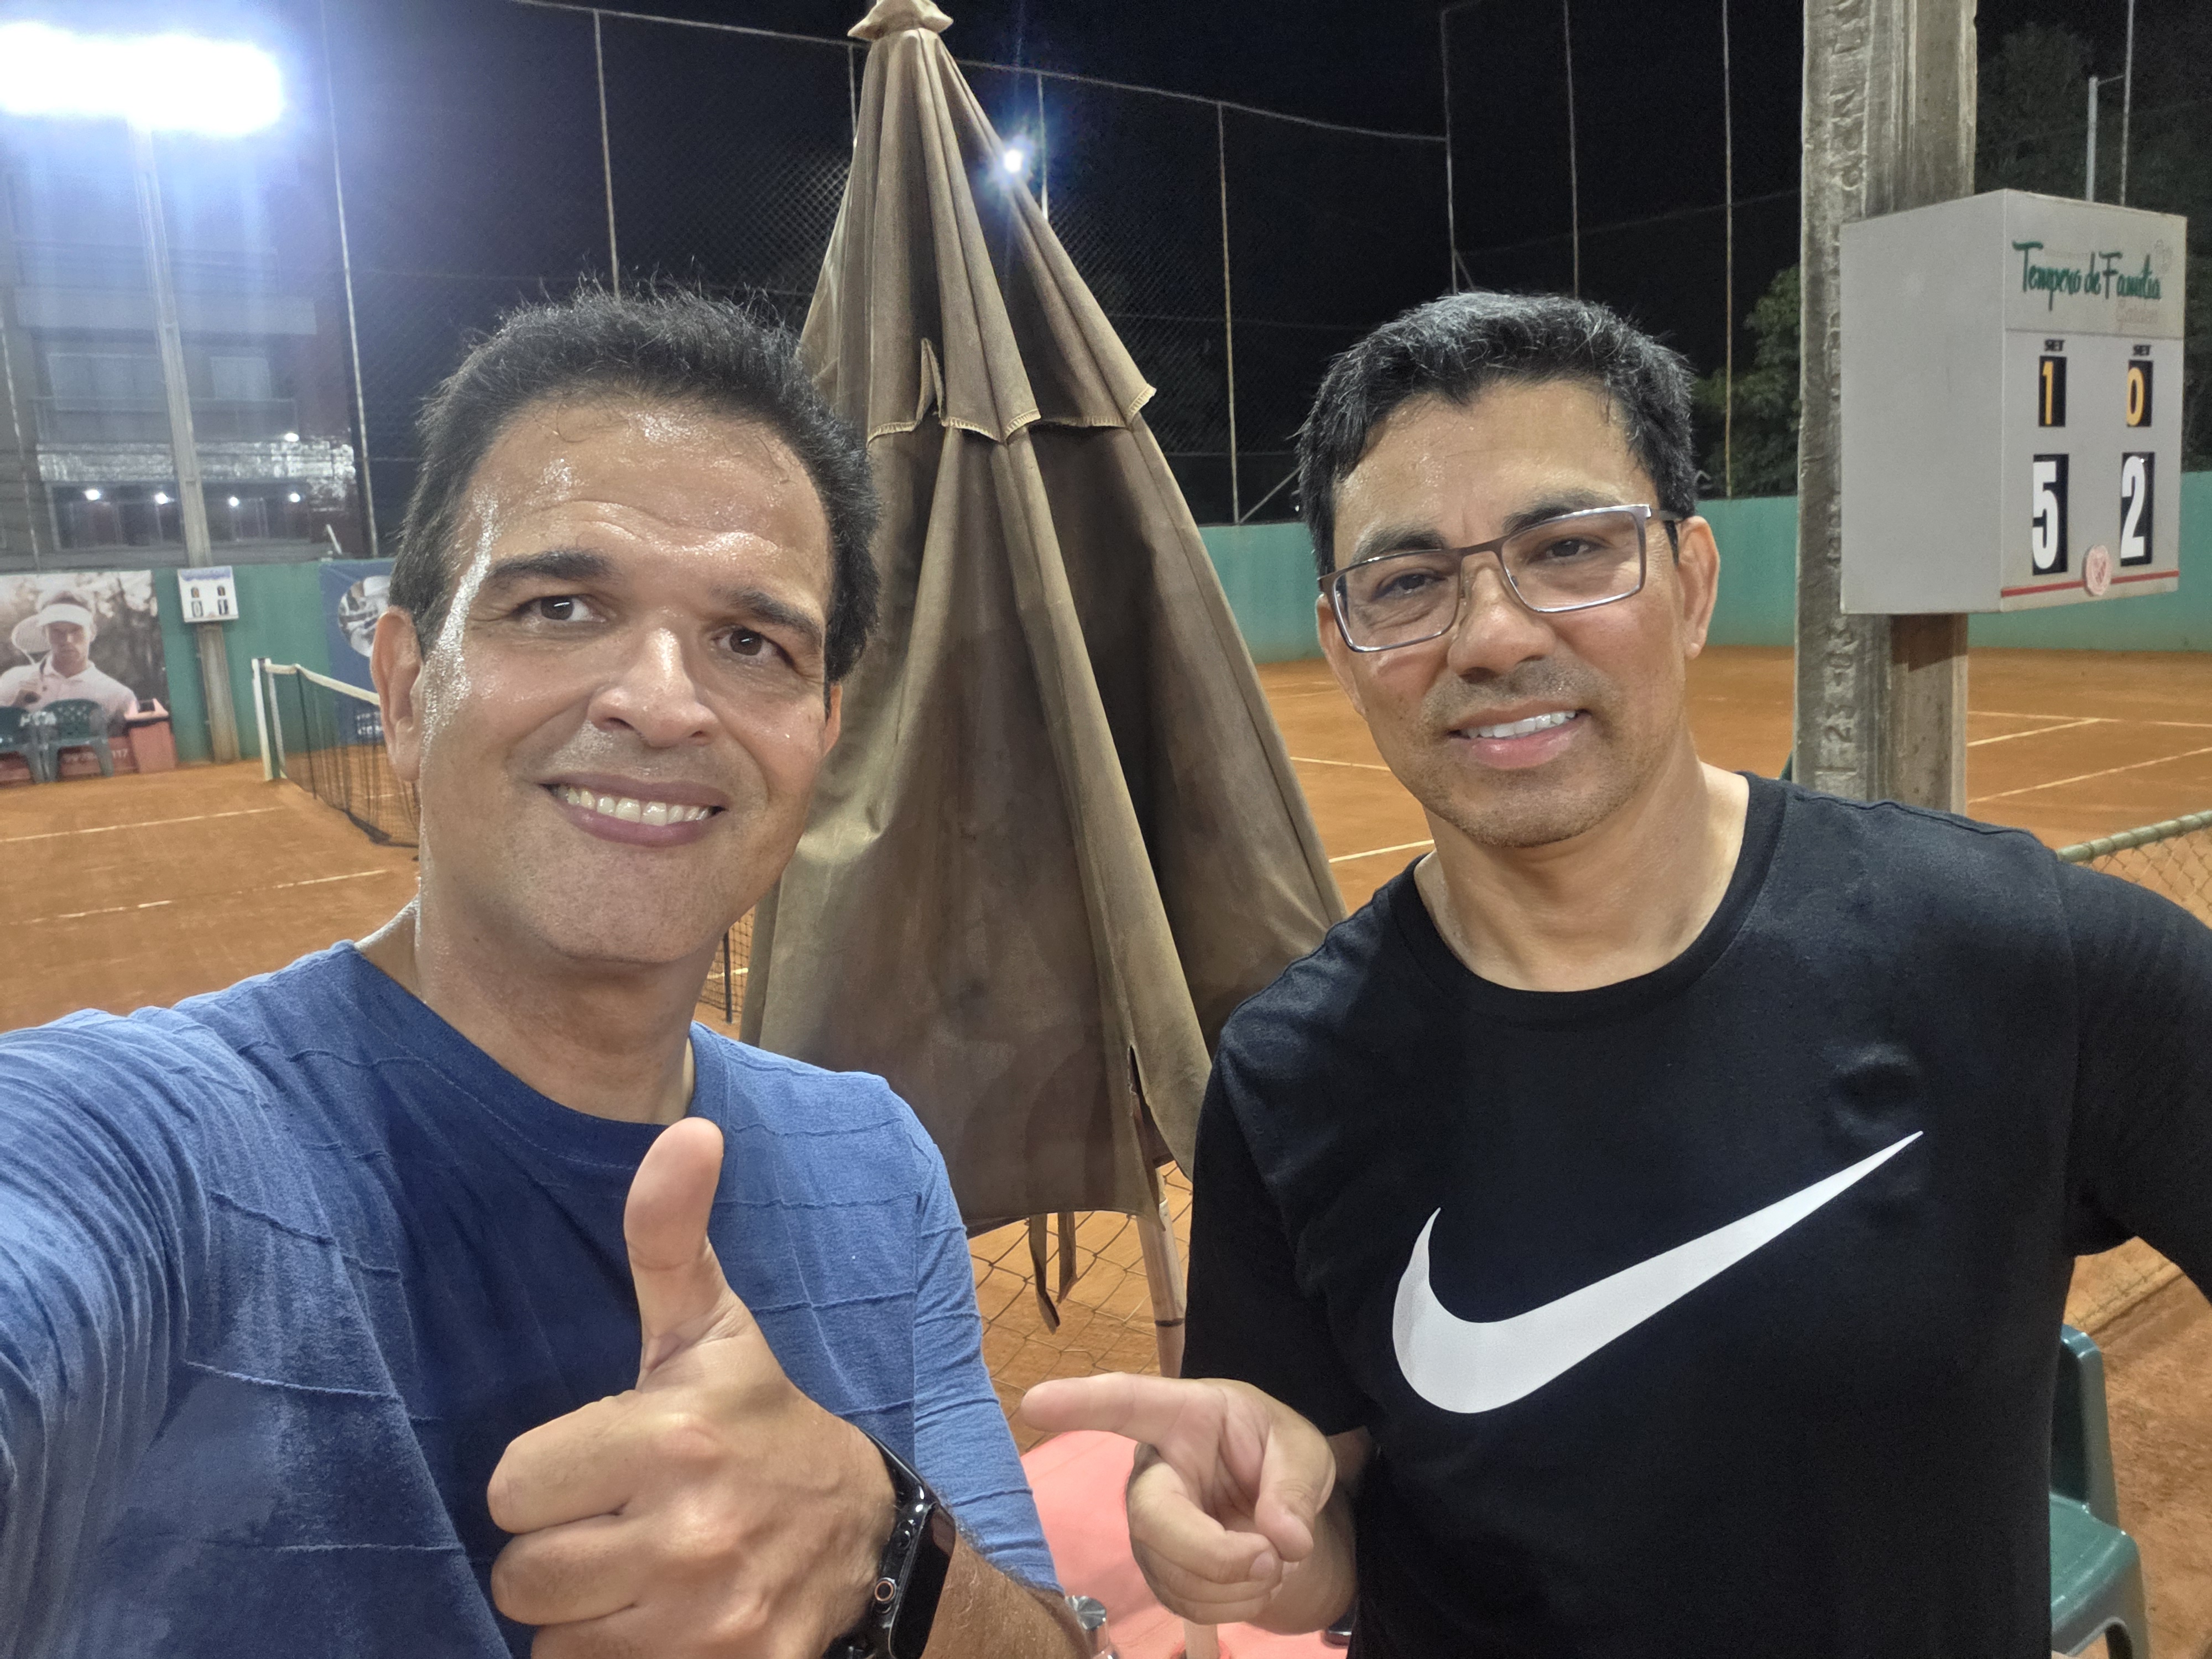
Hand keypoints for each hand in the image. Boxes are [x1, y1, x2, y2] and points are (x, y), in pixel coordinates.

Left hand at [488, 1118, 893, 1656]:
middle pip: (522, 1575)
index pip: (509, 1488)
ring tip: (634, 1570)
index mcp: (669, 1437)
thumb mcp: (712, 1328)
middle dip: (554, 1552)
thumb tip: (684, 1129)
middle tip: (610, 1523)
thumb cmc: (760, 1419)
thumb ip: (667, 1238)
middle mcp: (687, 1533)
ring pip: (554, 1642)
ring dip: (582, 1615)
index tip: (590, 1465)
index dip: (541, 1478)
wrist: (863, 1532)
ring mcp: (706, 1619)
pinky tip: (657, 1621)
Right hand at [1019, 1374, 1339, 1627]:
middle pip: (1153, 1518)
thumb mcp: (1303, 1452)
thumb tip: (1285, 1541)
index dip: (1080, 1404)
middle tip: (1274, 1558)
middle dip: (1214, 1553)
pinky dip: (1233, 1605)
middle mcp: (1152, 1470)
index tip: (1034, 1402)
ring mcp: (1146, 1525)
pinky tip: (1251, 1581)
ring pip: (1171, 1572)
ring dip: (1236, 1584)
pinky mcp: (1156, 1570)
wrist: (1277, 1506)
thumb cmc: (1277, 1454)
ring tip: (1273, 1559)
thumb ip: (1294, 1488)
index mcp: (1183, 1416)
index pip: (1126, 1403)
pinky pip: (1185, 1604)